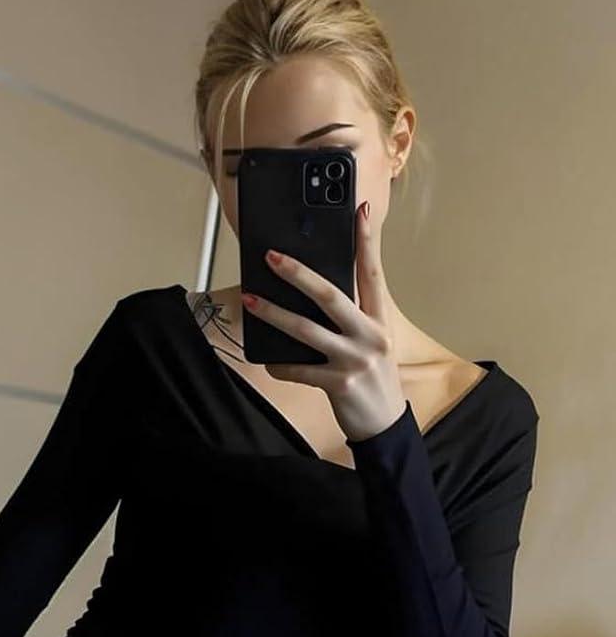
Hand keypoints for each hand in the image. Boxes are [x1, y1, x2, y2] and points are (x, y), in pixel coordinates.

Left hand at [241, 200, 407, 442]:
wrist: (385, 424)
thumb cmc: (373, 377)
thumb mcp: (372, 341)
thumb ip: (352, 316)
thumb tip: (315, 291)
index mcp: (380, 319)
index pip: (373, 272)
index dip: (367, 241)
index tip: (360, 211)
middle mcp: (371, 335)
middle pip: (331, 295)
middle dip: (298, 273)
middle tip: (272, 257)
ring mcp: (355, 360)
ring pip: (306, 330)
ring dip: (274, 314)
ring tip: (251, 301)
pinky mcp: (339, 385)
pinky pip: (298, 370)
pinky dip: (279, 365)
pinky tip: (267, 360)